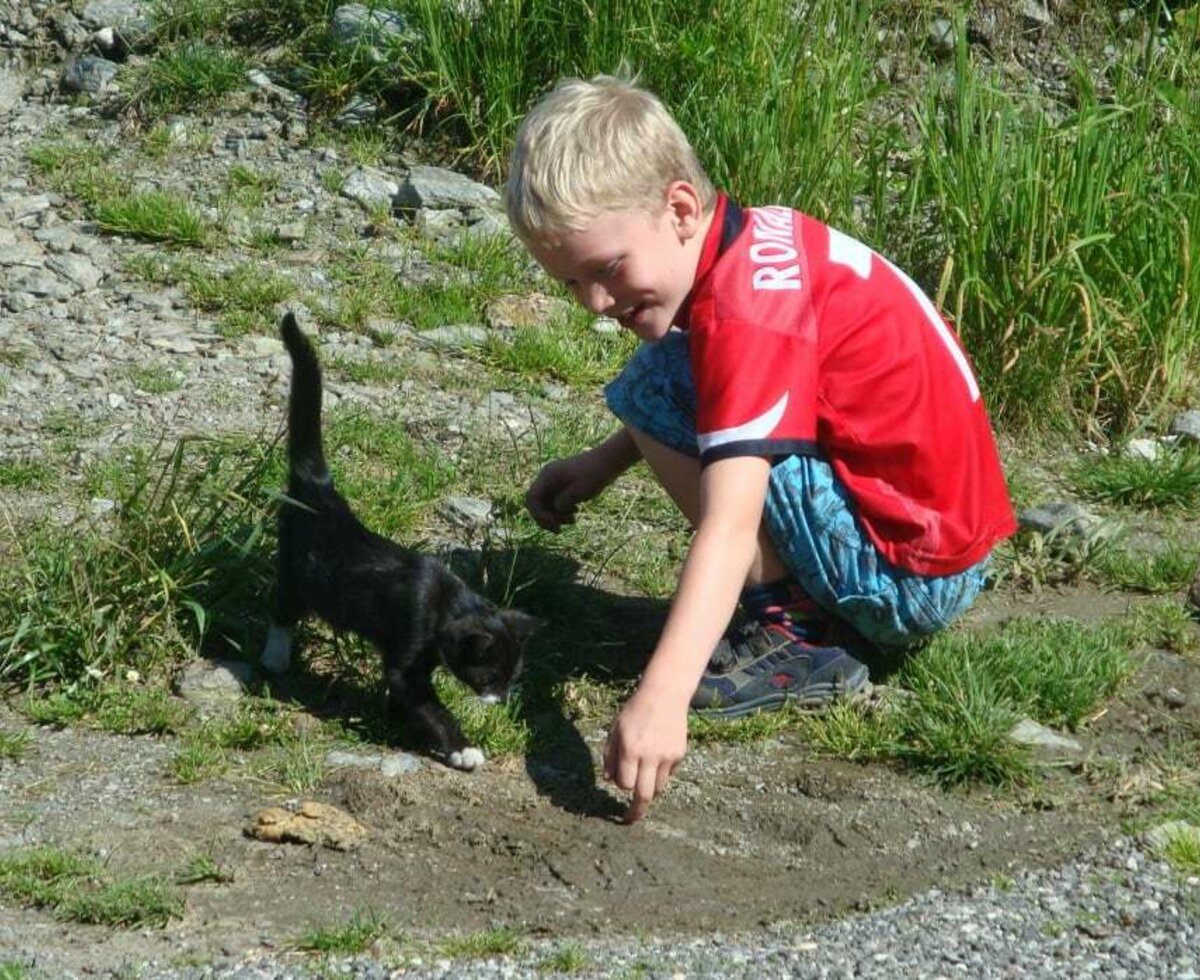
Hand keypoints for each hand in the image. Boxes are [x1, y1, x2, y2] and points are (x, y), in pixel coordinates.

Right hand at [524, 451, 609, 531]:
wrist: (607, 462)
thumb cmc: (595, 474)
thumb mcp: (580, 490)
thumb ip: (564, 501)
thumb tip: (555, 509)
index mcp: (548, 476)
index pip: (531, 498)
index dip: (539, 514)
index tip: (554, 523)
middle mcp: (547, 478)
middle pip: (536, 503)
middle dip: (547, 518)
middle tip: (560, 529)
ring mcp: (553, 481)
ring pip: (545, 505)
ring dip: (555, 516)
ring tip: (573, 520)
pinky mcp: (561, 486)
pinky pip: (554, 502)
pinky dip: (561, 511)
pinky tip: (575, 513)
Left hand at [603, 687, 687, 823]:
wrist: (664, 694)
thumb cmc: (635, 711)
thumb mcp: (616, 730)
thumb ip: (611, 756)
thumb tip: (609, 780)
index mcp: (630, 749)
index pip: (624, 784)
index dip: (621, 785)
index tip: (619, 792)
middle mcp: (649, 756)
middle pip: (644, 795)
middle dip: (637, 811)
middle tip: (631, 820)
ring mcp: (667, 756)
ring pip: (658, 787)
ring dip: (649, 786)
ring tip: (644, 772)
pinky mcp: (679, 754)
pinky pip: (668, 774)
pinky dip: (661, 772)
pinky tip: (657, 754)